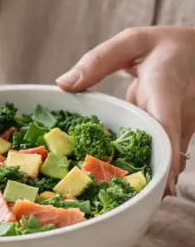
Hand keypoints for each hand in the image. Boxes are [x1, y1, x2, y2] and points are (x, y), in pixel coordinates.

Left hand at [57, 26, 194, 188]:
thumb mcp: (133, 41)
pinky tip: (128, 189)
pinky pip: (165, 156)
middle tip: (129, 205)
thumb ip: (98, 61)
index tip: (159, 184)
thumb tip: (63, 84)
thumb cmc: (166, 45)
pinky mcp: (179, 135)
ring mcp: (185, 127)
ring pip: (170, 160)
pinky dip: (150, 171)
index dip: (163, 156)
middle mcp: (181, 113)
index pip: (168, 125)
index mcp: (167, 89)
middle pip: (169, 154)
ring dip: (150, 180)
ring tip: (124, 203)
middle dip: (152, 180)